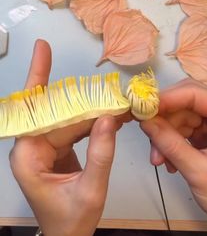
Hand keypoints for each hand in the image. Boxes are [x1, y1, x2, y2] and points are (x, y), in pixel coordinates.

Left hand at [10, 40, 120, 235]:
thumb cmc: (71, 222)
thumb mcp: (90, 191)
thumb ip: (100, 155)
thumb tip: (107, 118)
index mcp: (29, 155)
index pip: (34, 109)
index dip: (38, 75)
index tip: (42, 48)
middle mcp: (32, 145)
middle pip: (57, 110)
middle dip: (84, 99)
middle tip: (110, 91)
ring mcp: (43, 145)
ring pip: (67, 116)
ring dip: (91, 110)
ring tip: (117, 104)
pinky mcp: (55, 147)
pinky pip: (73, 126)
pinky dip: (91, 121)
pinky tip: (109, 115)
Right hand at [140, 79, 206, 235]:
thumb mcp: (200, 172)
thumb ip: (171, 144)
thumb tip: (146, 121)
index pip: (198, 94)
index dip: (170, 98)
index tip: (146, 107)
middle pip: (187, 103)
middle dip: (165, 120)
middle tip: (148, 133)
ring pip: (181, 117)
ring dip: (165, 135)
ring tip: (158, 158)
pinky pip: (182, 130)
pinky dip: (170, 142)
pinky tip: (167, 160)